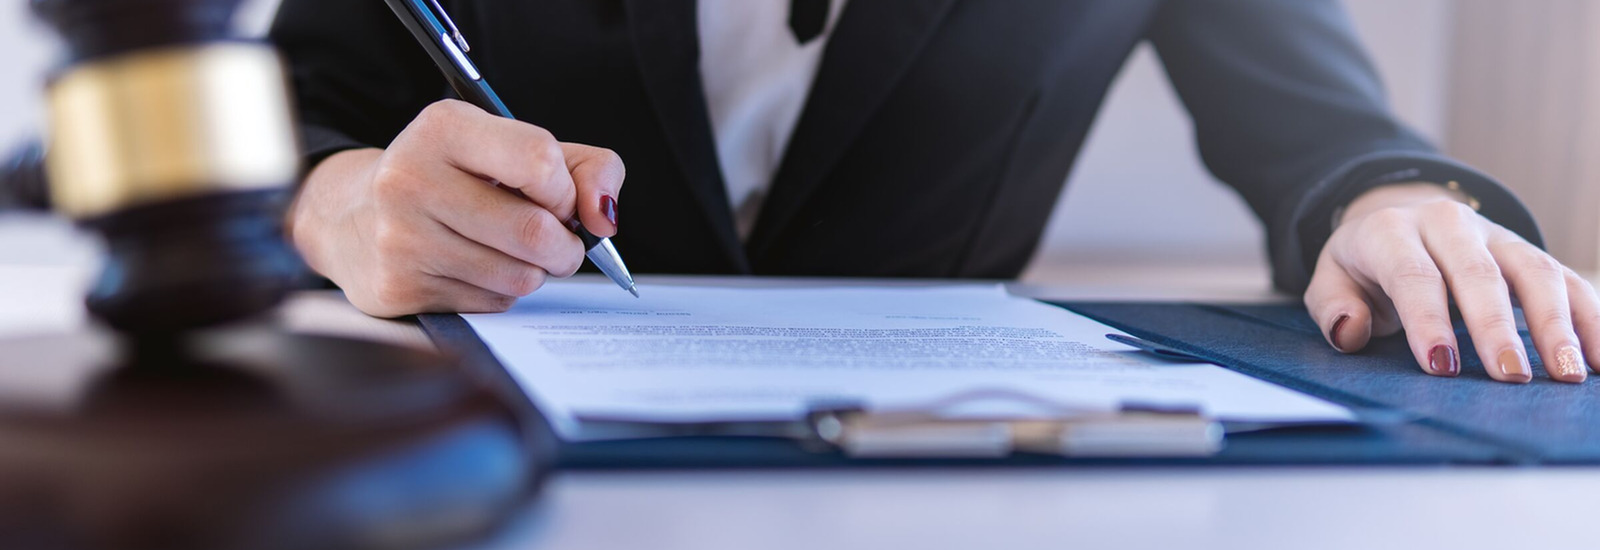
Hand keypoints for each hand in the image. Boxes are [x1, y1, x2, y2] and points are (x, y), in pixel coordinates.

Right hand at [286, 100, 624, 316]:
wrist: (352, 217)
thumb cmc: (455, 178)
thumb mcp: (515, 149)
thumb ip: (585, 168)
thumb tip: (604, 220)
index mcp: (444, 127)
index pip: (540, 161)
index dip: (566, 191)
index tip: (558, 199)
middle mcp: (411, 177)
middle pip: (535, 231)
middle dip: (565, 246)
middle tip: (557, 242)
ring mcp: (399, 237)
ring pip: (519, 276)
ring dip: (534, 271)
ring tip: (509, 250)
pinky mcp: (397, 288)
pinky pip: (491, 303)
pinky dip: (500, 292)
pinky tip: (473, 268)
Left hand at [1305, 183, 1598, 382]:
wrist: (1398, 220)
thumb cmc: (1363, 266)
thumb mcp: (1330, 280)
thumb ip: (1333, 306)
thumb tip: (1349, 331)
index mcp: (1391, 231)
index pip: (1413, 276)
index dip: (1427, 321)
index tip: (1442, 366)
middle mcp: (1448, 224)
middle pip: (1478, 275)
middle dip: (1495, 327)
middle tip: (1510, 377)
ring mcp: (1494, 235)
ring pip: (1532, 272)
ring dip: (1555, 324)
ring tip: (1568, 372)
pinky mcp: (1526, 252)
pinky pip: (1566, 280)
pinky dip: (1589, 317)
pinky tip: (1599, 357)